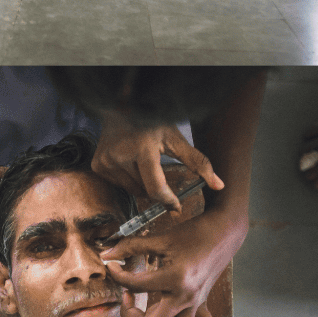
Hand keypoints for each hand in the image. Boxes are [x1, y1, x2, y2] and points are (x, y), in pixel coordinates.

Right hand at [92, 115, 223, 217]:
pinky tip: (129, 163)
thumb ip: (199, 163)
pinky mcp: (98, 165)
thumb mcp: (176, 140)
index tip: (176, 207)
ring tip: (143, 164)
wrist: (121, 108)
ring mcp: (106, 161)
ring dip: (141, 184)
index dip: (168, 200)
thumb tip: (219, 185)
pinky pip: (118, 185)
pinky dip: (128, 180)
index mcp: (142, 149)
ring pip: (131, 190)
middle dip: (155, 187)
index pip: (155, 187)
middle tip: (159, 170)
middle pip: (144, 190)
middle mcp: (120, 156)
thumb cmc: (152, 122)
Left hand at [100, 209, 239, 316]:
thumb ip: (131, 247)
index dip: (116, 275)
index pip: (134, 285)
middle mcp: (186, 297)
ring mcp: (196, 304)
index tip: (113, 267)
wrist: (223, 233)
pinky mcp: (202, 305)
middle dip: (130, 315)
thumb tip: (106, 255)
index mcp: (175, 279)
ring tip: (144, 316)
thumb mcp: (160, 239)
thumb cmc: (193, 234)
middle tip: (126, 297)